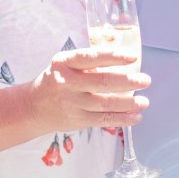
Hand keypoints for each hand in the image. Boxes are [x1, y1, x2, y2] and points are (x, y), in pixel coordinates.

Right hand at [29, 48, 149, 133]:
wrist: (32, 107)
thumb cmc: (57, 80)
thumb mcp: (66, 64)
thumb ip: (90, 62)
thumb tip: (125, 60)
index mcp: (65, 62)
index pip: (92, 57)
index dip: (114, 56)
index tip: (133, 57)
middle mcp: (67, 82)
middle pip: (102, 82)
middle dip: (128, 82)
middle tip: (146, 80)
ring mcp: (72, 103)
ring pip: (106, 103)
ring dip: (129, 103)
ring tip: (144, 101)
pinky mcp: (77, 120)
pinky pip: (104, 120)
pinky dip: (122, 119)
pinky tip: (136, 116)